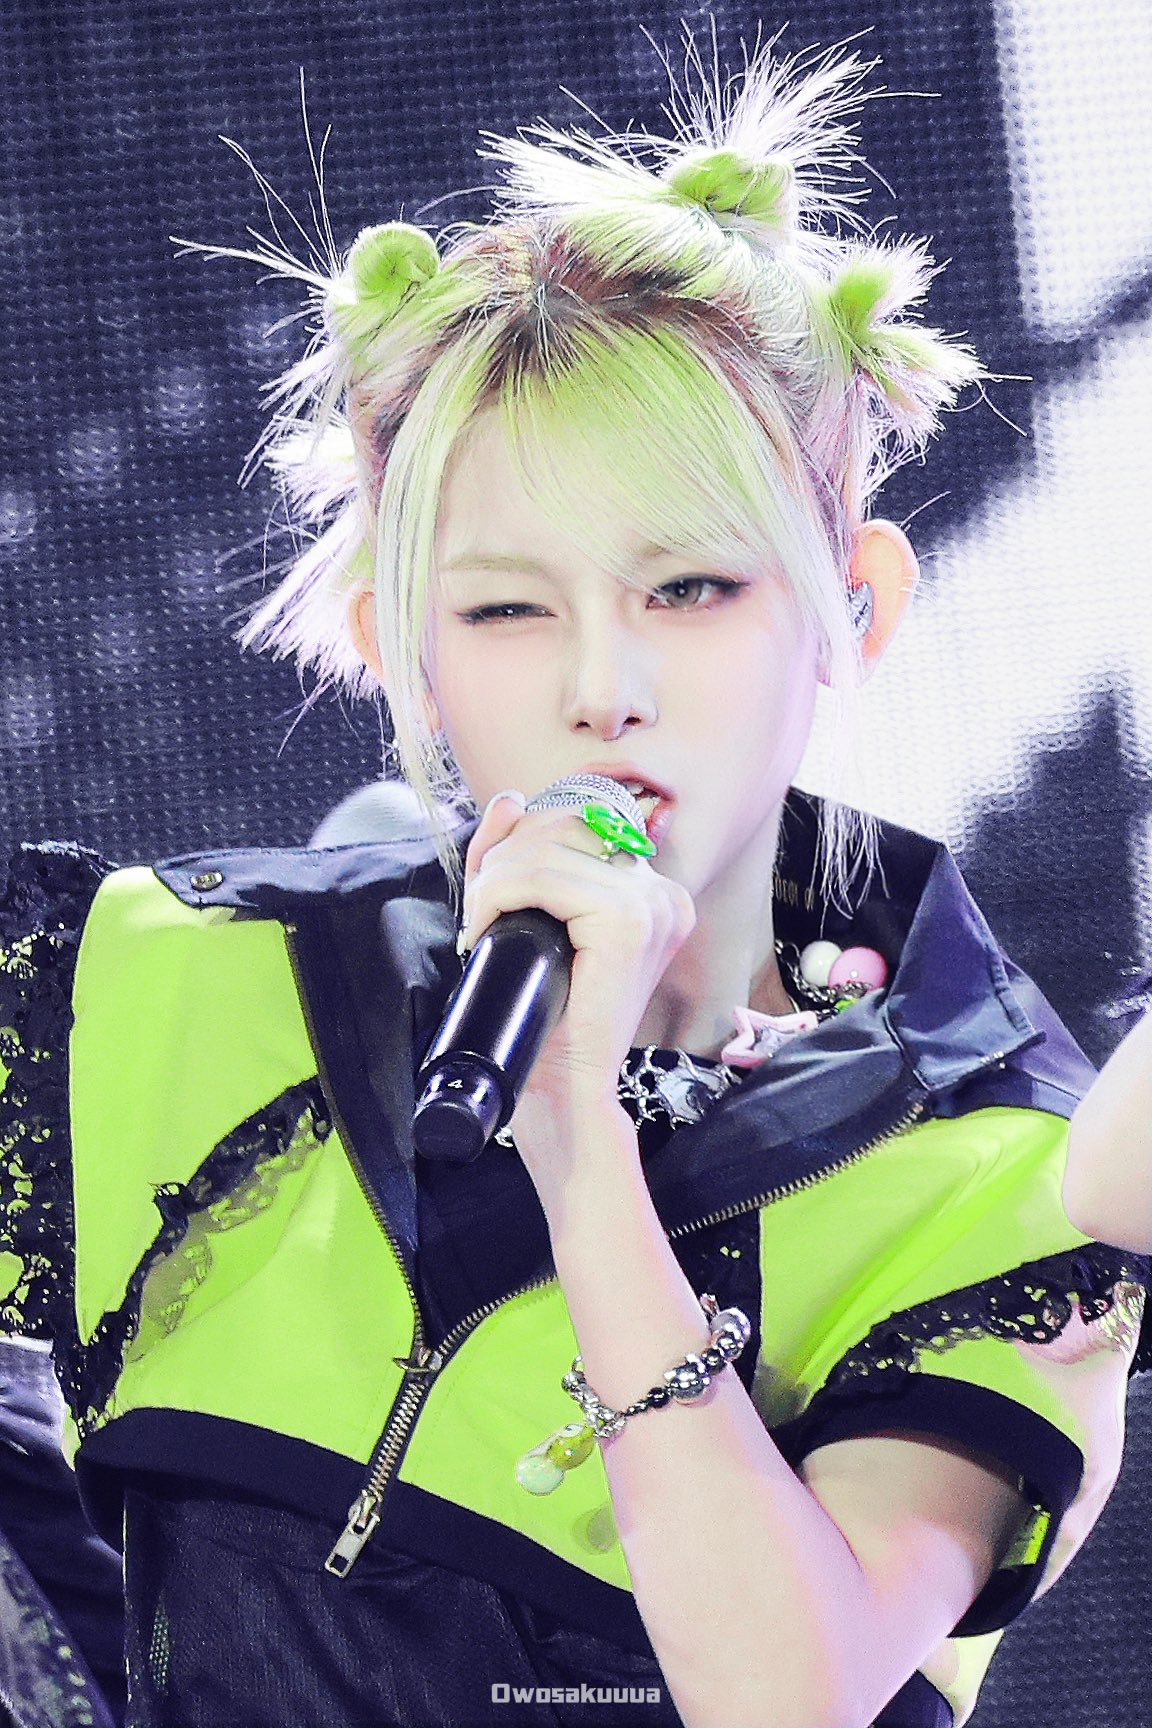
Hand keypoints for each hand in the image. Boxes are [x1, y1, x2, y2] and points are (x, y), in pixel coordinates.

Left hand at [459, 789, 694, 1140]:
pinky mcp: (628, 921)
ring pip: (545, 849)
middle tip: (479, 913)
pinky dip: (496, 896)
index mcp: (655, 892)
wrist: (564, 1090)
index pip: (577, 822)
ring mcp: (653, 904)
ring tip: (480, 925)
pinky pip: (541, 879)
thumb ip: (517, 858)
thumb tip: (509, 798)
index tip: (491, 891)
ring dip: (493, 880)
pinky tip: (485, 932)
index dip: (520, 843)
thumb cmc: (548, 1016)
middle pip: (562, 824)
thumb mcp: (529, 920)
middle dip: (503, 858)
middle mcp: (665, 892)